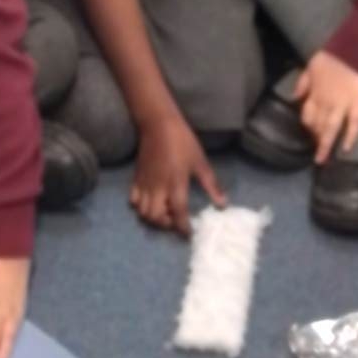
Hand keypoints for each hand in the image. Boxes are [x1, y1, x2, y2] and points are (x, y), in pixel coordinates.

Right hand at [130, 112, 226, 235]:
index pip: (179, 213)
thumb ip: (211, 185)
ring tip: (165, 212)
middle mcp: (158, 188)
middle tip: (176, 220)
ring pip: (143, 212)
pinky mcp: (136, 179)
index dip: (183, 227)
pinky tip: (151, 201)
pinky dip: (141, 207)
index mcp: (176, 184)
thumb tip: (223, 204)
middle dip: (166, 224)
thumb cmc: (183, 142)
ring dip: (154, 218)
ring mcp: (145, 184)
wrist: (158, 124)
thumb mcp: (201, 163)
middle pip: (156, 217)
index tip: (189, 233)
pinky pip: (133, 200)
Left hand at [295, 51, 357, 164]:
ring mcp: (342, 105)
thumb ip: (302, 84)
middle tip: (317, 154)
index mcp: (314, 95)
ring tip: (323, 160)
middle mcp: (326, 103)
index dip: (308, 126)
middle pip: (318, 126)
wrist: (352, 49)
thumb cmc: (331, 57)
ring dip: (325, 145)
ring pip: (332, 129)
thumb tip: (294, 98)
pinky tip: (346, 149)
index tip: (310, 133)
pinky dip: (350, 136)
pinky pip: (354, 123)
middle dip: (316, 140)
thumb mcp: (310, 68)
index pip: (307, 116)